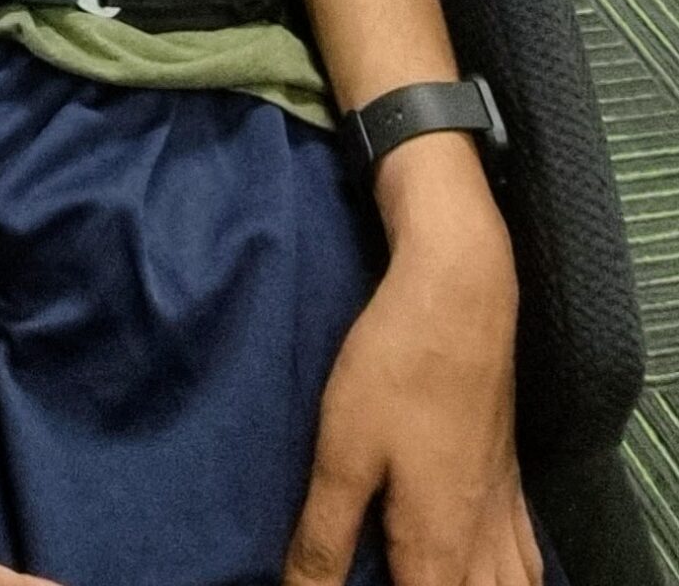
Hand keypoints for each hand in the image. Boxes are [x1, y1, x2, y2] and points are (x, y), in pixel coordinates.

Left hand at [285, 171, 536, 585]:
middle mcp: (482, 540)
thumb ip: (325, 534)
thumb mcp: (342, 451)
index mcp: (437, 544)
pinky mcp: (512, 477)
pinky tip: (488, 570)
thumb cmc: (397, 369)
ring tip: (434, 580)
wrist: (461, 296)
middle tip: (389, 578)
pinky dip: (511, 580)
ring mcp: (505, 509)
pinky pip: (527, 559)